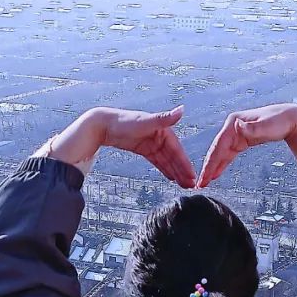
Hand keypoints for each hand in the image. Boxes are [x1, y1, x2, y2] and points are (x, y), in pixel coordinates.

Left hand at [41, 106, 193, 187]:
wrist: (103, 125)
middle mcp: (160, 135)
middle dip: (183, 171)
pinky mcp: (144, 148)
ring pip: (166, 160)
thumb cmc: (124, 121)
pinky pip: (157, 160)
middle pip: (174, 156)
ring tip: (183, 185)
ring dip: (175, 172)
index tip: (192, 176)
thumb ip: (164, 118)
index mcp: (163, 129)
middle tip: (191, 185)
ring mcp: (152, 142)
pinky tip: (171, 177)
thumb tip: (181, 110)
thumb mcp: (145, 121)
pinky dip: (164, 168)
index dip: (185, 164)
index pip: (177, 149)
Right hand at [198, 103, 296, 186]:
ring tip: (204, 182)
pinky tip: (215, 174)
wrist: (290, 119)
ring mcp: (236, 134)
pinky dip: (221, 165)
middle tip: (200, 184)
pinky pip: (228, 155)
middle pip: (216, 150)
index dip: (211, 162)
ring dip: (212, 168)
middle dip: (208, 167)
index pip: (219, 145)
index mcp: (234, 122)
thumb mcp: (267, 125)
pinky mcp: (241, 141)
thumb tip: (238, 127)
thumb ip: (253, 128)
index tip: (205, 175)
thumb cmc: (281, 121)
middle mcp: (232, 127)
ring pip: (221, 154)